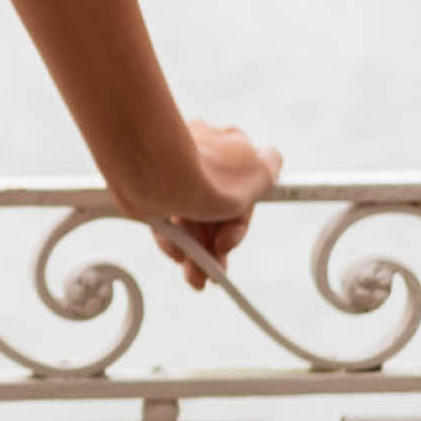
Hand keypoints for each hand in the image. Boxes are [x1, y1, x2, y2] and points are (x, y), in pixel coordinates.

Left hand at [127, 116, 282, 290]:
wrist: (152, 175)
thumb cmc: (207, 174)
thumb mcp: (259, 172)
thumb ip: (270, 168)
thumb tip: (271, 159)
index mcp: (230, 145)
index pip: (244, 191)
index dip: (238, 223)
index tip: (230, 243)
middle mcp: (203, 154)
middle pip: (214, 207)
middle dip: (214, 246)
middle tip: (213, 271)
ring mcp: (174, 169)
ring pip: (190, 215)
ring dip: (195, 251)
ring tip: (195, 275)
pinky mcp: (149, 184)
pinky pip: (166, 216)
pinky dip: (173, 237)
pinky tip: (177, 254)